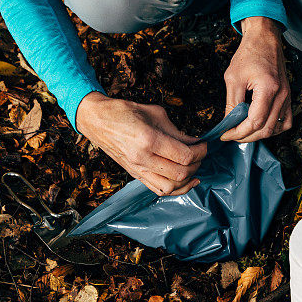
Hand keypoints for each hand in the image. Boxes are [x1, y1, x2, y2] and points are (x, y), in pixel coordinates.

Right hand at [76, 92, 206, 195]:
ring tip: (194, 168)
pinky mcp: (134, 175)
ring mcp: (137, 169)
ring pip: (171, 187)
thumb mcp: (156, 113)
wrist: (97, 120)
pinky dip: (175, 189)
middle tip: (200, 154)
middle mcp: (143, 158)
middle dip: (197, 164)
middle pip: (180, 173)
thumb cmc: (124, 112)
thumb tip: (195, 142)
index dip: (201, 152)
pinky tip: (185, 181)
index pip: (184, 156)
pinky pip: (158, 190)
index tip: (204, 145)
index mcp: (149, 140)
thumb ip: (177, 131)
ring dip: (187, 180)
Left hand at [221, 16, 291, 141]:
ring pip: (277, 129)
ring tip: (244, 131)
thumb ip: (231, 103)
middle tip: (231, 135)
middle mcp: (282, 95)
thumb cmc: (249, 54)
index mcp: (268, 88)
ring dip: (259, 134)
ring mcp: (287, 97)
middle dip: (246, 136)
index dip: (239, 133)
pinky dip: (273, 128)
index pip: (255, 122)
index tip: (226, 134)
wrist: (264, 39)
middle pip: (266, 129)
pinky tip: (261, 126)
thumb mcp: (233, 77)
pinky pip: (286, 121)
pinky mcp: (288, 97)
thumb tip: (228, 123)